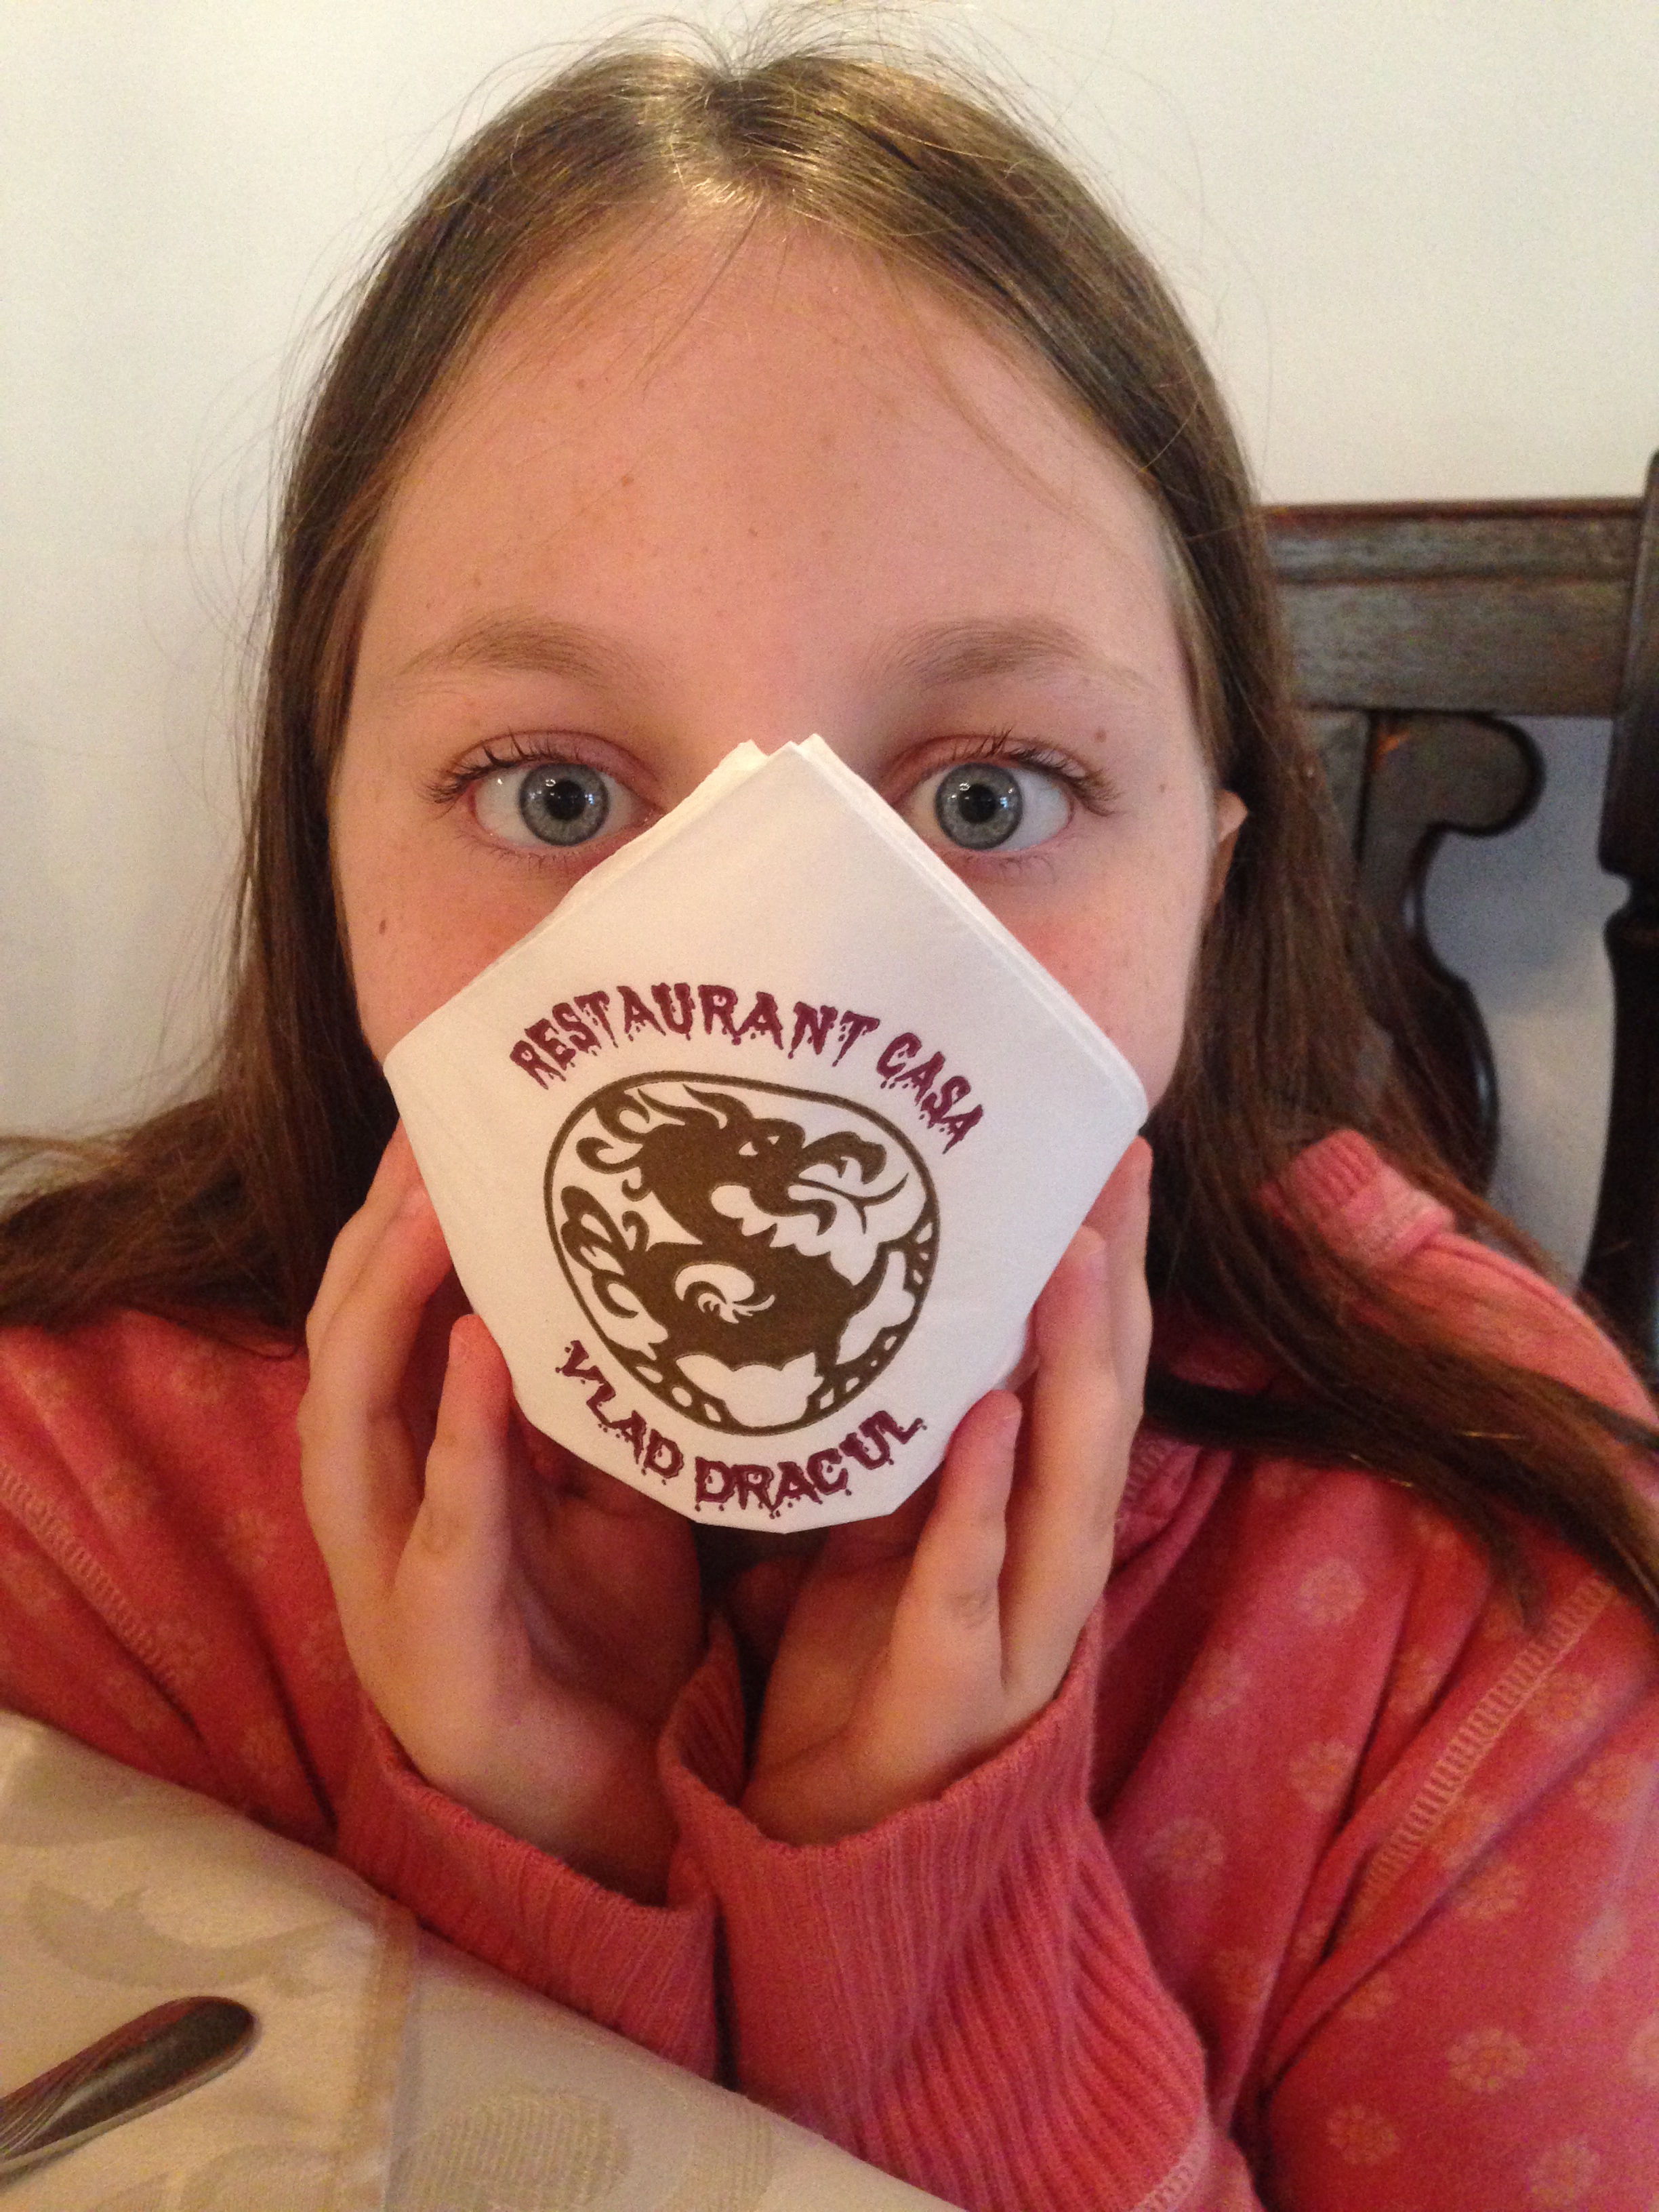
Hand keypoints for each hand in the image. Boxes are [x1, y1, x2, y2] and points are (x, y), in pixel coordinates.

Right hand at [298, 1129, 702, 1899]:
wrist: (625, 1803)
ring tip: (427, 1212)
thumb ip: (591, 1400)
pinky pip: (440, 1529)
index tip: (442, 1125)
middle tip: (426, 1137)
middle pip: (343, 1349)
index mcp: (414, 1470)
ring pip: (350, 1423)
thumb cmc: (606, 1641)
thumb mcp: (612, 1493)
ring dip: (387, 1310)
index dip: (397, 1225)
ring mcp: (391, 1585)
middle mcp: (380, 1514)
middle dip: (375, 1240)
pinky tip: (478, 1352)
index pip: (382, 1324)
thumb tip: (626, 1273)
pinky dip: (457, 1437)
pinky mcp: (434, 1653)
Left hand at [739, 1138, 1151, 1845]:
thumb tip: (885, 1317)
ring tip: (1069, 1259)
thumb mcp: (871, 1534)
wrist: (818, 1847)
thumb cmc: (852, 1675)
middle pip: (1103, 1416)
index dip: (1107, 1278)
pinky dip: (981, 1502)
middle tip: (1111, 1171)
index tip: (1107, 1164)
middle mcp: (1048, 1573)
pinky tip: (989, 1418)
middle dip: (1113, 1292)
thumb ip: (902, 1446)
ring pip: (1069, 1493)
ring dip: (1073, 1372)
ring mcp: (1015, 1640)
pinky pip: (970, 1587)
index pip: (1089, 1385)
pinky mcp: (949, 1698)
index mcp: (1032, 1527)